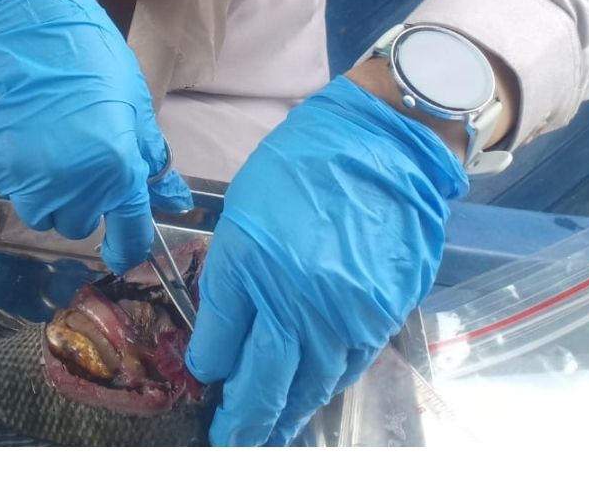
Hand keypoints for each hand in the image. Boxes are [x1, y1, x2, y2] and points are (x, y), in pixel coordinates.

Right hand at [0, 0, 192, 272]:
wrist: (23, 20)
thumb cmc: (88, 52)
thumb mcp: (132, 100)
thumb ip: (148, 155)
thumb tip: (170, 196)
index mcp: (115, 167)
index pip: (127, 233)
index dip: (127, 247)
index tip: (123, 250)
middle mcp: (70, 182)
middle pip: (76, 224)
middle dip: (82, 202)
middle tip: (80, 159)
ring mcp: (25, 176)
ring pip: (40, 211)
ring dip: (47, 192)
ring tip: (49, 144)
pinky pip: (8, 186)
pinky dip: (16, 170)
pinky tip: (21, 131)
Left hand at [185, 76, 467, 445]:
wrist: (383, 145)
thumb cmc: (306, 164)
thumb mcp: (248, 206)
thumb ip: (237, 269)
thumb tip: (231, 322)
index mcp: (246, 260)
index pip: (219, 340)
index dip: (209, 365)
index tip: (205, 376)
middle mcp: (291, 297)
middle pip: (262, 380)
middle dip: (242, 419)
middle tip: (228, 443)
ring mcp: (340, 313)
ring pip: (308, 386)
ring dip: (285, 415)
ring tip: (268, 437)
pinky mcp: (380, 317)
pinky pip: (346, 367)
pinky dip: (325, 387)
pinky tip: (311, 399)